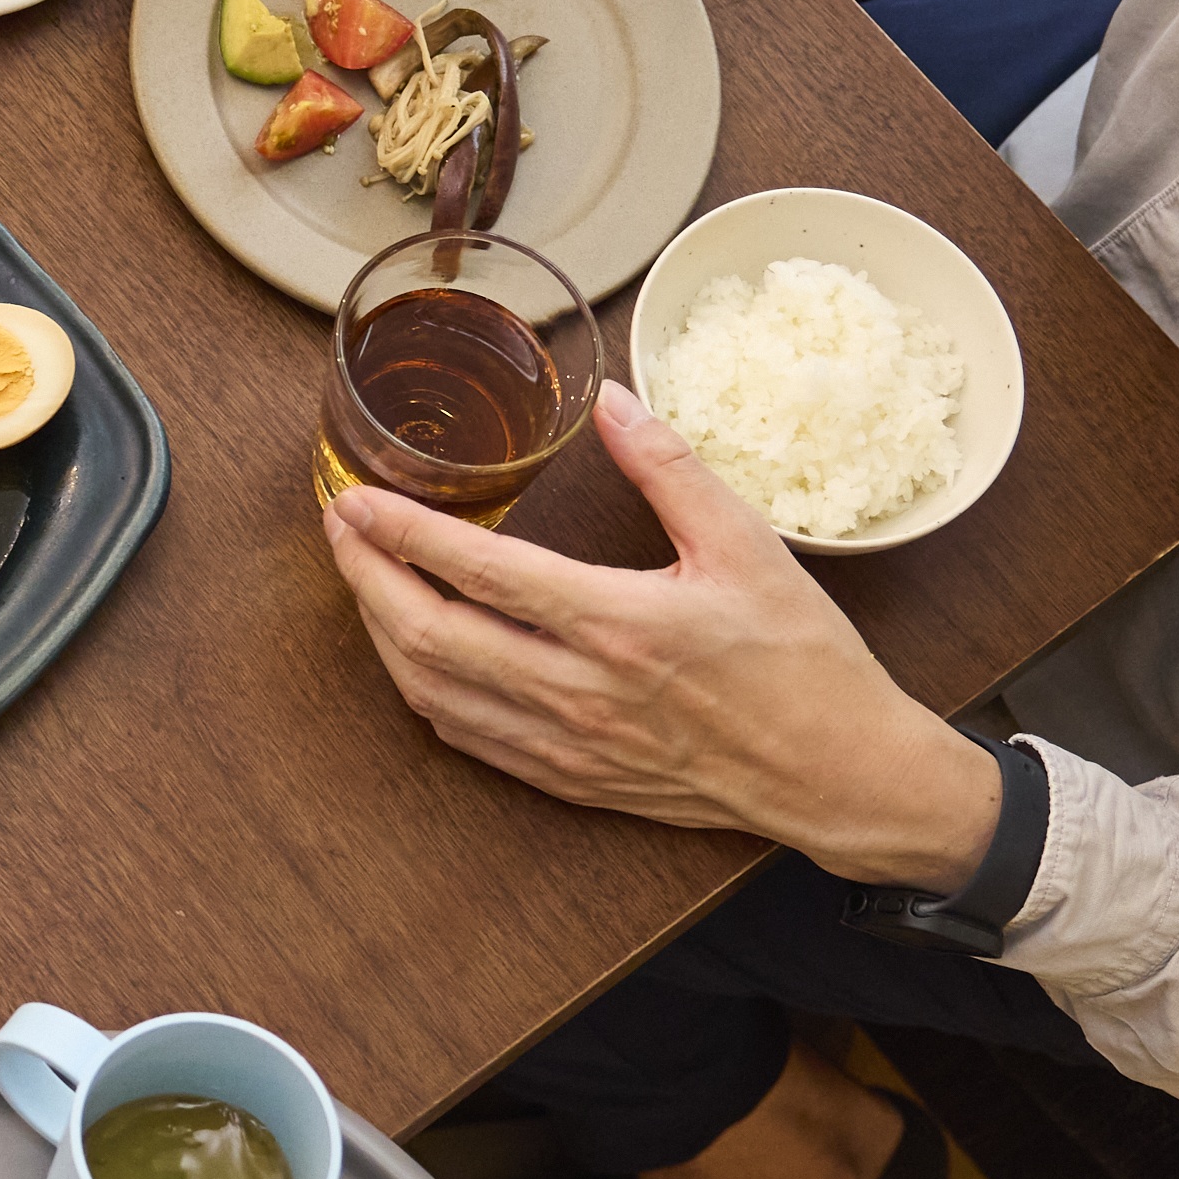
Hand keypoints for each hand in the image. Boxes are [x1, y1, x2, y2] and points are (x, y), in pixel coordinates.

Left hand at [320, 382, 1003, 889]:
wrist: (838, 775)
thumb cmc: (803, 661)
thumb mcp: (748, 544)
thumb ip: (670, 467)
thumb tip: (612, 398)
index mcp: (618, 625)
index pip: (478, 571)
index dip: (403, 531)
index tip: (358, 499)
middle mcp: (578, 692)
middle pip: (429, 636)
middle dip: (366, 579)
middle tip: (340, 530)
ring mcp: (568, 745)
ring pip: (435, 693)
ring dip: (384, 636)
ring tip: (365, 583)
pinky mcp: (572, 781)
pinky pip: (469, 740)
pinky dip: (426, 693)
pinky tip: (417, 659)